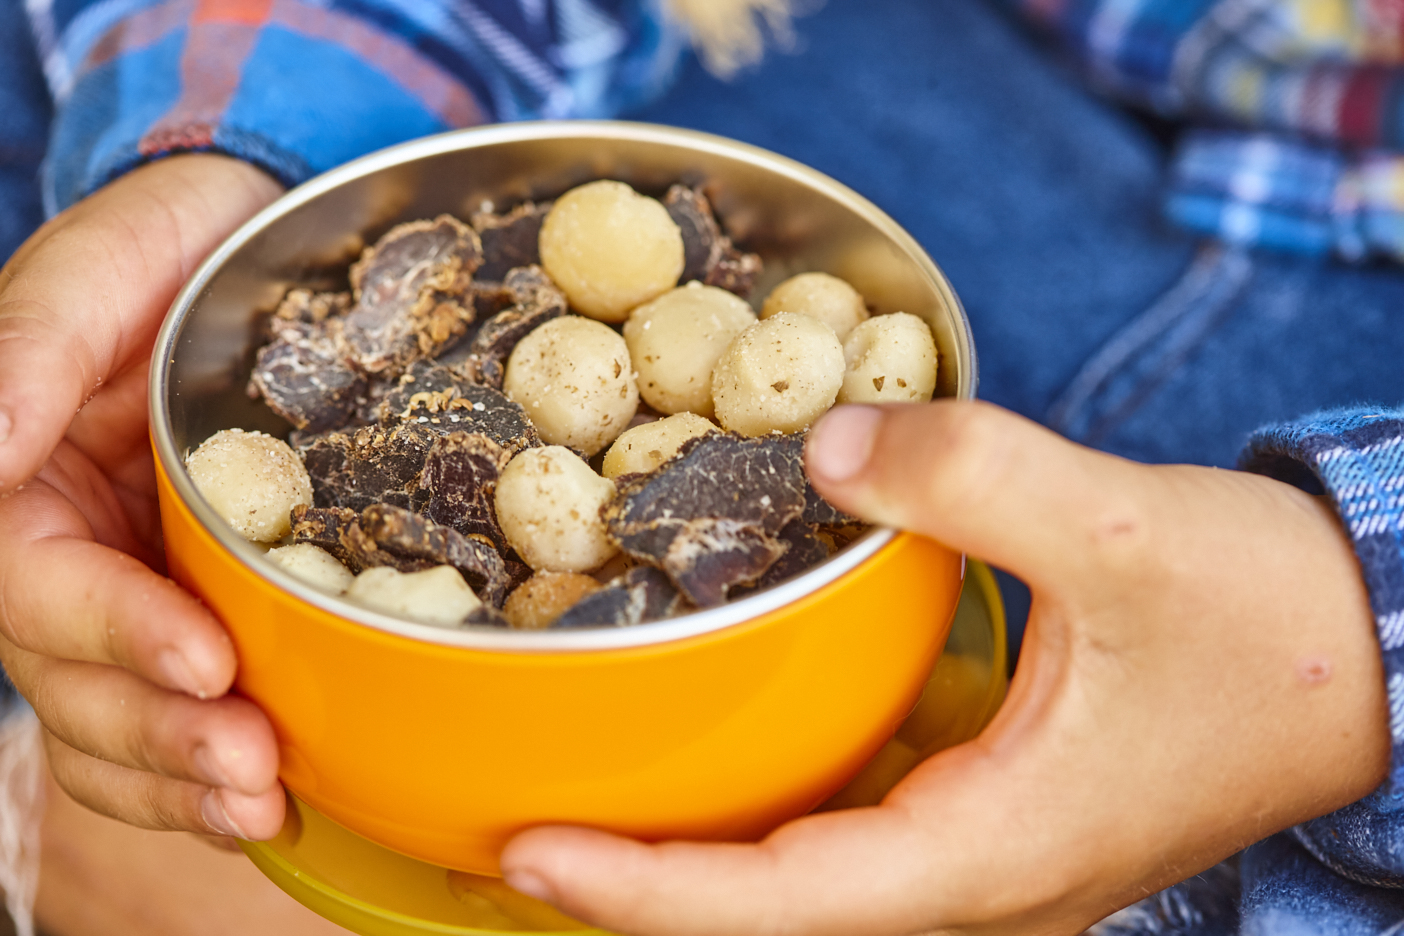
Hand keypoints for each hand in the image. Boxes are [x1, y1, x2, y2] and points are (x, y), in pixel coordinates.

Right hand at [0, 155, 286, 839]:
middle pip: (74, 679)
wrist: (246, 243)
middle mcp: (57, 551)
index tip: (206, 659)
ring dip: (179, 781)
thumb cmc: (167, 244)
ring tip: (262, 804)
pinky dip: (197, 772)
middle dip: (160, 733)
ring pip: (112, 721)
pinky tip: (263, 806)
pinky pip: (169, 709)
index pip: (34, 588)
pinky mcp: (189, 605)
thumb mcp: (97, 269)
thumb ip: (29, 351)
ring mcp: (120, 587)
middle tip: (251, 767)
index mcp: (13, 482)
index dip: (112, 634)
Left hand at [499, 400, 1389, 934]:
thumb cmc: (1269, 622)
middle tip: (512, 827)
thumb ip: (973, 476)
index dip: (644, 891)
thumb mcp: (1121, 529)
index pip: (780, 906)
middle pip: (768, 916)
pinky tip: (717, 768)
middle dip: (638, 887)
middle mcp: (975, 880)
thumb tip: (828, 438)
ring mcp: (984, 856)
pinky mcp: (995, 816)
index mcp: (991, 850)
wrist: (1370, 660)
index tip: (527, 853)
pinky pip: (850, 840)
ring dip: (693, 860)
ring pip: (806, 889)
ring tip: (582, 808)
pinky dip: (765, 819)